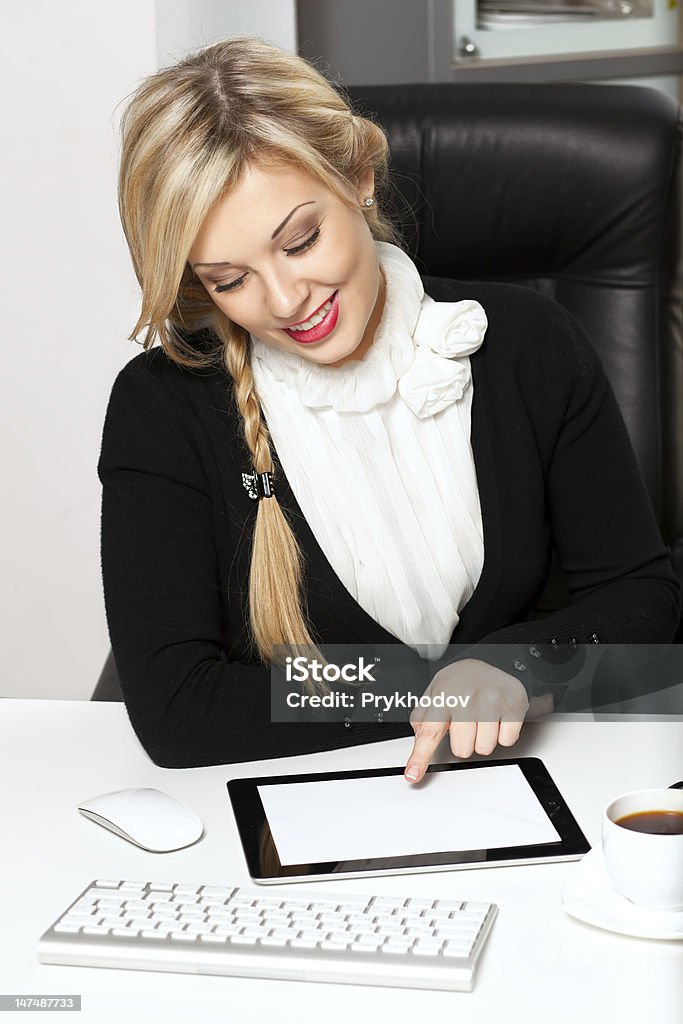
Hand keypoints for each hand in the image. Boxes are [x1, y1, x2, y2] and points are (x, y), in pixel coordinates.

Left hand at [404, 658, 552, 782]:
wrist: (493, 661)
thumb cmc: (462, 681)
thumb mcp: (435, 692)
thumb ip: (422, 716)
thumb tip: (418, 737)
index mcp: (444, 696)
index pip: (429, 732)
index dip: (420, 757)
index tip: (413, 774)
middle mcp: (467, 698)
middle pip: (462, 750)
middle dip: (463, 742)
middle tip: (466, 723)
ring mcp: (491, 701)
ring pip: (484, 748)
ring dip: (483, 739)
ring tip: (482, 719)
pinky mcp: (513, 705)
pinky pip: (506, 741)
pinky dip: (503, 734)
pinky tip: (498, 718)